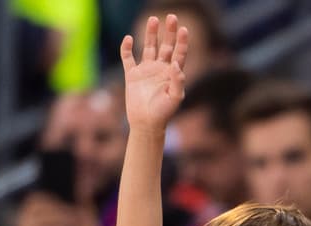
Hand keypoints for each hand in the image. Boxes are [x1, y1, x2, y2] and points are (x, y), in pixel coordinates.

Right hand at [120, 15, 188, 133]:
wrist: (146, 123)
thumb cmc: (163, 113)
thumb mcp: (175, 98)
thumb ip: (178, 82)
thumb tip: (176, 65)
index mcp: (172, 74)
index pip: (179, 54)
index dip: (182, 42)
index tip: (183, 29)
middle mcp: (160, 69)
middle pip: (166, 46)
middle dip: (168, 32)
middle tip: (171, 16)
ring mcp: (146, 70)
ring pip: (148, 47)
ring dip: (151, 34)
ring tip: (153, 19)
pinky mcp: (132, 75)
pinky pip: (128, 58)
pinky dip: (127, 48)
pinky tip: (128, 38)